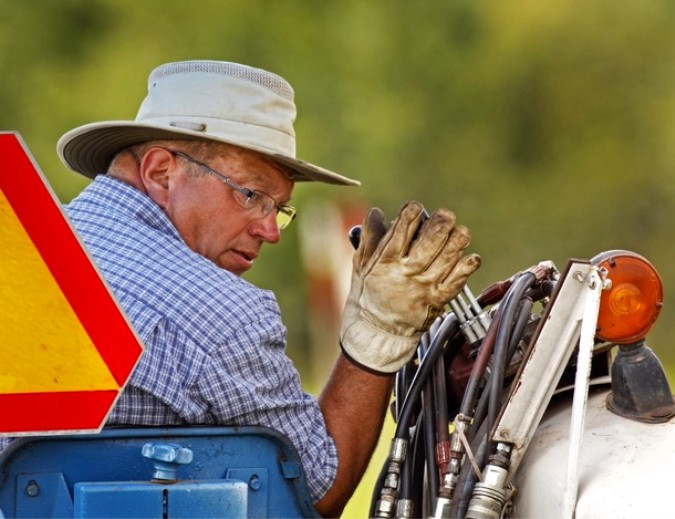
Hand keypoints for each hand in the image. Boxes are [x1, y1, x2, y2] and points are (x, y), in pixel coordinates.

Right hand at [340, 201, 480, 373]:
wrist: (376, 332)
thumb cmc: (367, 295)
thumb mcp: (360, 264)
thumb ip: (370, 237)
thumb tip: (376, 213)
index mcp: (386, 260)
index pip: (403, 227)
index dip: (412, 211)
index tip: (415, 208)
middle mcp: (407, 272)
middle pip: (432, 239)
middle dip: (442, 221)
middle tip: (445, 216)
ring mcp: (424, 286)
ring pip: (449, 256)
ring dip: (458, 239)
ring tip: (460, 233)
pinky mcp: (437, 300)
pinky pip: (457, 280)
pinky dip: (467, 266)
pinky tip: (469, 258)